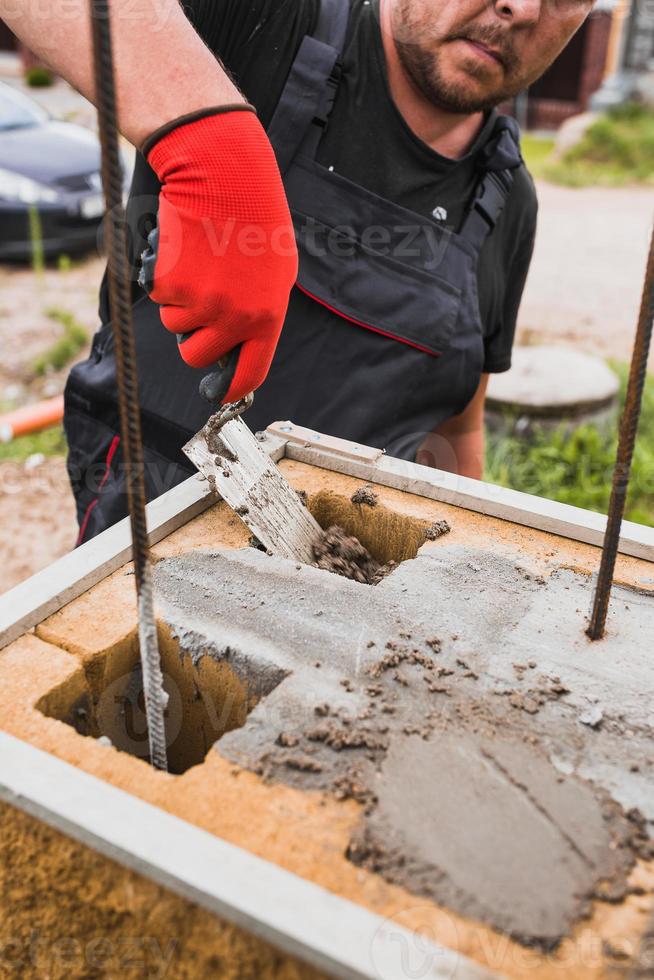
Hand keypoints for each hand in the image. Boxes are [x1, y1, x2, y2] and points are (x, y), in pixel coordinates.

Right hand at [139, 107, 297, 402]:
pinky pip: (160, 296)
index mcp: (266, 318)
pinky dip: (164, 276)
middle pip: (197, 356)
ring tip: (199, 261)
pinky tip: (183, 249)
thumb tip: (238, 342)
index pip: (250, 372)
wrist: (223, 175)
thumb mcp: (274, 272)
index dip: (230, 388)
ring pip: (174, 324)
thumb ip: (258, 312)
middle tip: (197, 308)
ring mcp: (200, 304)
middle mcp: (234, 319)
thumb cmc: (253, 216)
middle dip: (192, 339)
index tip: (219, 394)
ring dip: (180, 300)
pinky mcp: (170, 286)